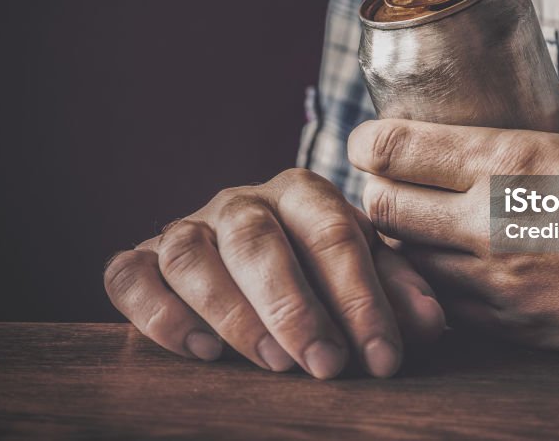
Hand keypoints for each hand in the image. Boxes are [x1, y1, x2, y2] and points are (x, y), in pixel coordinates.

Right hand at [104, 168, 444, 378]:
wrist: (251, 255)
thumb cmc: (318, 269)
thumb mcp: (365, 274)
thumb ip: (396, 291)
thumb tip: (429, 325)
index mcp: (301, 194)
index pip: (332, 233)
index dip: (360, 297)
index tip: (382, 357)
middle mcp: (240, 203)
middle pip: (257, 239)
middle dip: (294, 306)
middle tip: (326, 365)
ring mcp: (187, 227)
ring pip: (189, 254)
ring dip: (230, 312)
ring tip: (272, 363)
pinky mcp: (142, 259)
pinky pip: (129, 275)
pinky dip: (157, 313)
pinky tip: (198, 351)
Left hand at [347, 85, 558, 361]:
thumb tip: (536, 94)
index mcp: (515, 163)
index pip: (397, 151)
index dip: (366, 142)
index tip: (365, 139)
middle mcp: (492, 225)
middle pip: (382, 210)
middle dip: (372, 190)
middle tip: (383, 177)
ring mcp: (500, 284)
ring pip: (405, 262)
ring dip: (398, 238)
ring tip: (413, 219)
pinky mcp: (516, 326)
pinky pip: (444, 302)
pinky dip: (431, 280)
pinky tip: (450, 262)